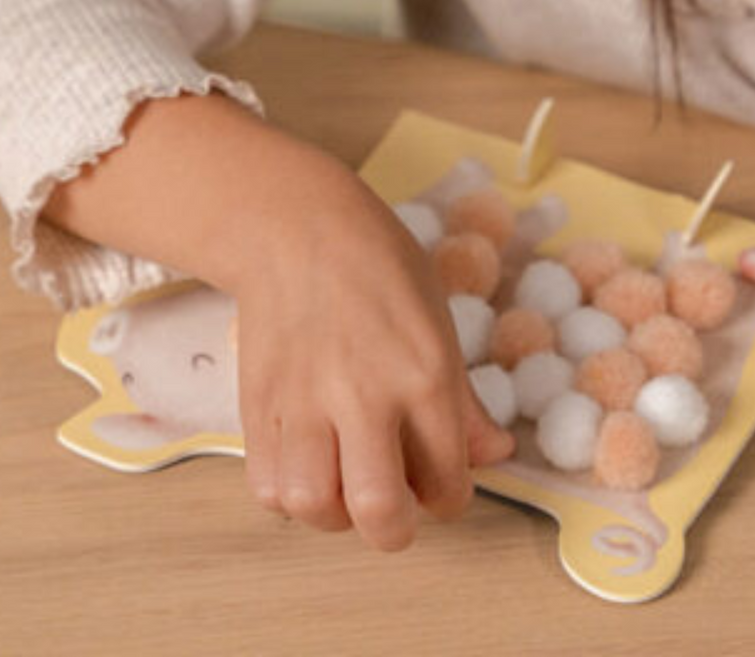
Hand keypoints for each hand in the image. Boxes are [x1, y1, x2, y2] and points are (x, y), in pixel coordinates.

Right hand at [235, 175, 513, 550]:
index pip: (448, 484)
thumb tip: (495, 454)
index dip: (448, 498)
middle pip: (378, 513)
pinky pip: (268, 486)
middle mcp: (365, 394)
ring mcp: (306, 401)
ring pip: (314, 507)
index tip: (437, 483)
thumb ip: (463, 401)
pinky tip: (306, 462)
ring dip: (333, 512)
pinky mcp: (259, 403)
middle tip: (392, 506)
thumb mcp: (438, 320)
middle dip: (393, 529)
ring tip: (342, 481)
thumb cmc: (377, 263)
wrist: (296, 225)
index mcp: (425, 374)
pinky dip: (287, 493)